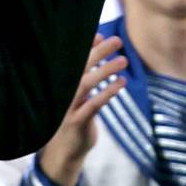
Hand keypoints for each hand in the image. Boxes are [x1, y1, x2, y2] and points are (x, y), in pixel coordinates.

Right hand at [37, 35, 127, 185]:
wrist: (66, 149)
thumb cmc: (75, 113)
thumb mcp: (80, 91)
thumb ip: (87, 67)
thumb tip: (98, 38)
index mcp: (61, 83)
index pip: (72, 59)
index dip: (86, 46)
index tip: (101, 35)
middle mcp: (61, 92)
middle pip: (79, 67)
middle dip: (98, 52)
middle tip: (117, 41)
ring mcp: (67, 107)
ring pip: (86, 84)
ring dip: (105, 71)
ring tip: (124, 61)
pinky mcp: (77, 121)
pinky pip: (93, 104)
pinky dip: (107, 92)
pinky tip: (121, 83)